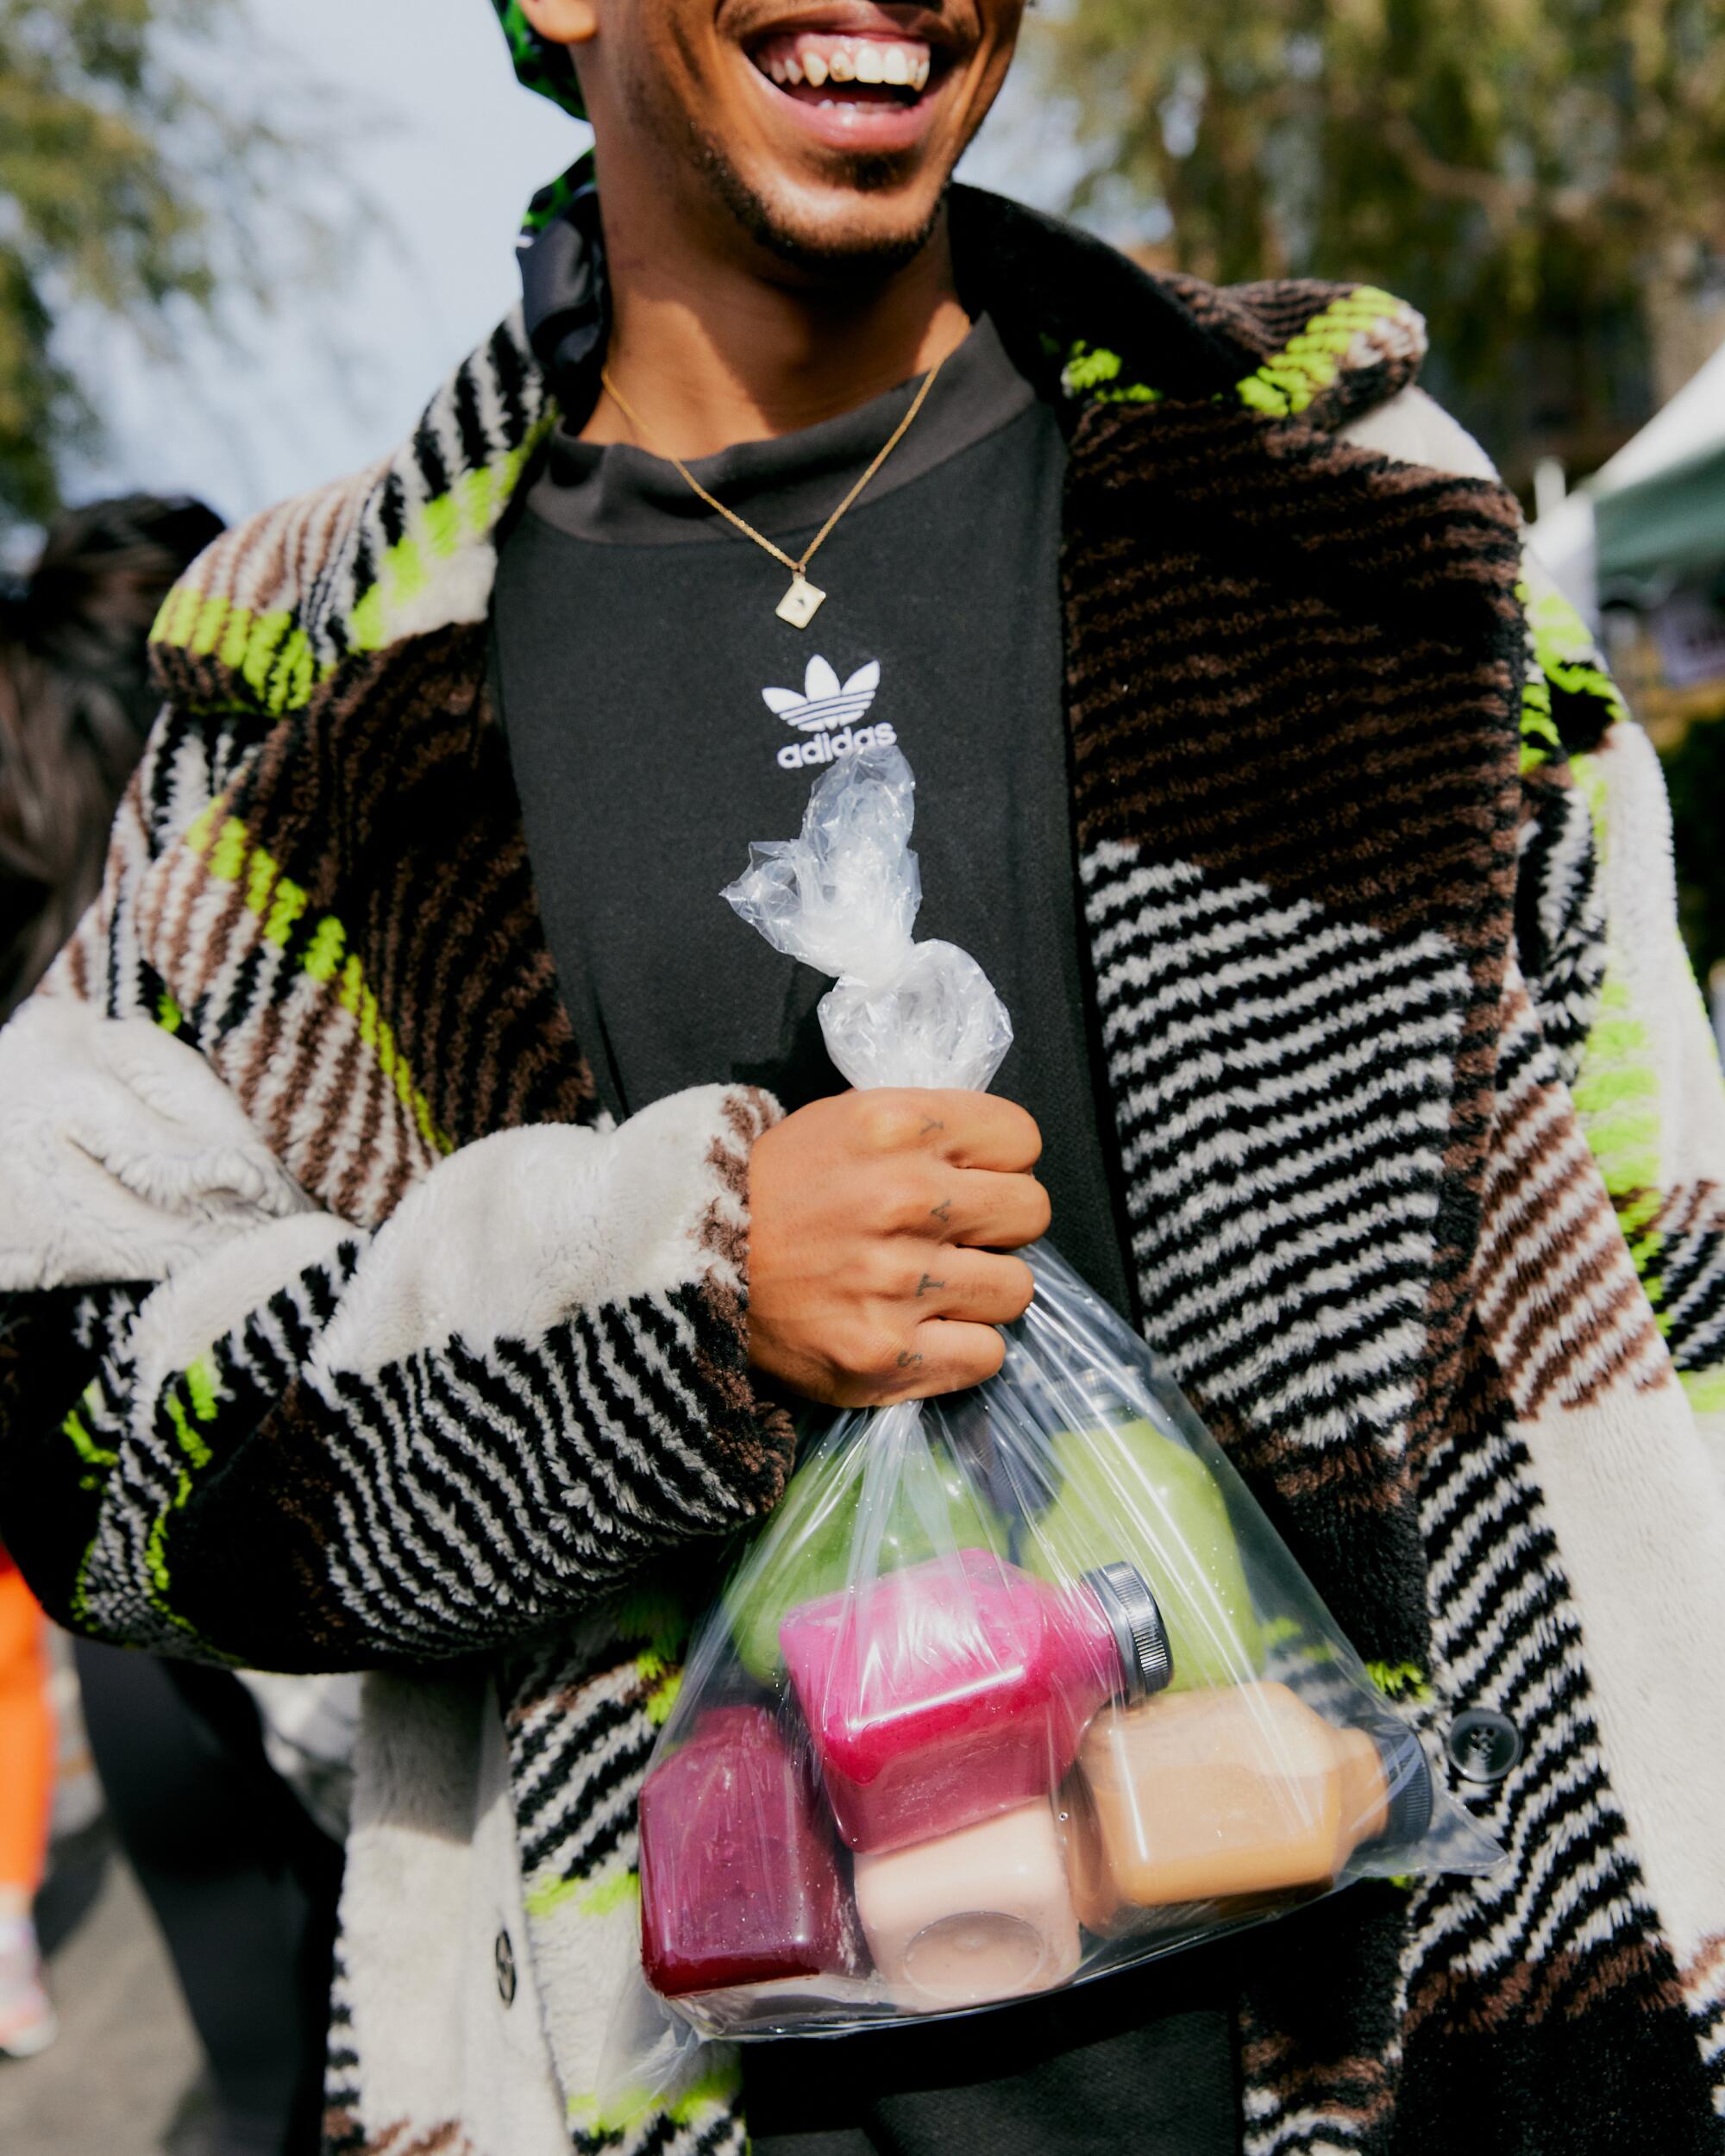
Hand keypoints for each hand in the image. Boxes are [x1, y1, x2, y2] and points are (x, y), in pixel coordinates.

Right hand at [746, 1088, 1048, 1406]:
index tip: (970, 1178)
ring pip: (1016, 1288)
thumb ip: (928, 1130)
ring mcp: (896, 1282)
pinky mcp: (884, 1354)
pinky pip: (986, 1355)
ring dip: (982, 1290)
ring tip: (933, 1287)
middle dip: (1000, 1226)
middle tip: (957, 1237)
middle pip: (1030, 1212)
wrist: (691, 1262)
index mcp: (897, 1127)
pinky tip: (923, 1332)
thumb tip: (1003, 1159)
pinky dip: (962, 1348)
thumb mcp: (847, 1120)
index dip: (1001, 1162)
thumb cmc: (776, 1187)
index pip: (1021, 1139)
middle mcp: (905, 1199)